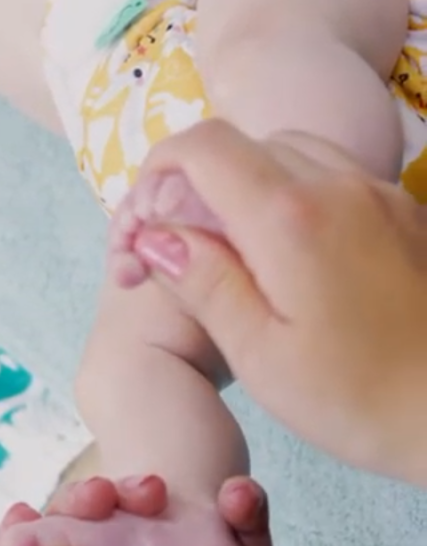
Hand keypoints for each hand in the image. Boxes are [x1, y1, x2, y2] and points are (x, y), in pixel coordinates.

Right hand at [127, 121, 426, 483]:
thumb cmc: (360, 401)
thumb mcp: (260, 355)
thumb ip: (203, 283)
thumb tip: (156, 236)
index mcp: (289, 219)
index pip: (204, 147)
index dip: (158, 170)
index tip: (144, 221)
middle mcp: (338, 187)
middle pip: (244, 144)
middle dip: (198, 183)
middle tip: (180, 248)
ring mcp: (378, 195)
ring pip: (292, 151)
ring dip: (248, 185)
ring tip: (234, 251)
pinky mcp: (405, 213)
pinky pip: (335, 175)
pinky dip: (295, 195)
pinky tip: (290, 258)